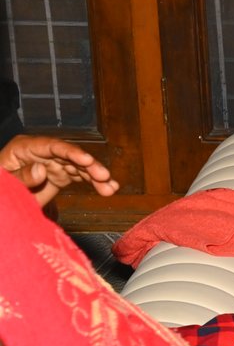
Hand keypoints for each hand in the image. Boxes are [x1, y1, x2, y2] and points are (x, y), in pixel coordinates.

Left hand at [0, 135, 119, 206]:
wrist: (1, 199)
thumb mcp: (3, 184)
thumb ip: (21, 176)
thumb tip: (41, 169)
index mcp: (24, 148)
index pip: (51, 146)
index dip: (71, 152)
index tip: (86, 159)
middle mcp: (42, 153)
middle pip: (70, 156)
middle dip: (89, 166)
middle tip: (104, 176)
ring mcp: (53, 164)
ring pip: (79, 167)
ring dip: (96, 177)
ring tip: (110, 188)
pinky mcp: (60, 176)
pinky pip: (79, 177)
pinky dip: (94, 183)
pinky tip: (108, 189)